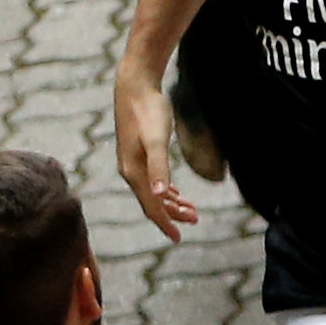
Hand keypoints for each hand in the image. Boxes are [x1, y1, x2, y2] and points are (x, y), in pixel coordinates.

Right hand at [114, 70, 198, 239]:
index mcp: (134, 172)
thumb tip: (159, 194)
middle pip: (152, 202)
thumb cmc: (148, 112)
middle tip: (195, 221)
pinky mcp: (139, 152)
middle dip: (172, 214)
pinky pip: (152, 179)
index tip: (178, 238)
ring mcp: (134, 162)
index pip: (150, 206)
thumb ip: (159, 166)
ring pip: (153, 191)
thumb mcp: (157, 140)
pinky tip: (175, 192)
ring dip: (172, 203)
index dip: (165, 223)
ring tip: (192, 210)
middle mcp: (131, 171)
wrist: (135, 86)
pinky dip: (165, 189)